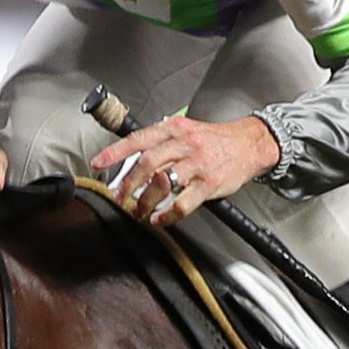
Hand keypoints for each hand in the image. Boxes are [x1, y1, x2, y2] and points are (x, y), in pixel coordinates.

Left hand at [92, 112, 280, 220]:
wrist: (250, 144)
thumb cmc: (216, 140)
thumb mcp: (187, 130)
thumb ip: (162, 142)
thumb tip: (134, 160)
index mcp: (175, 129)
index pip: (138, 139)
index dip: (115, 152)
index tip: (98, 163)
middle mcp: (184, 144)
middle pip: (146, 163)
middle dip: (128, 183)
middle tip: (120, 197)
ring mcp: (197, 164)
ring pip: (161, 183)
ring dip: (144, 201)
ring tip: (138, 211)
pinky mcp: (209, 184)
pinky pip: (182, 203)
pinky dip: (167, 215)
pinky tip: (160, 219)